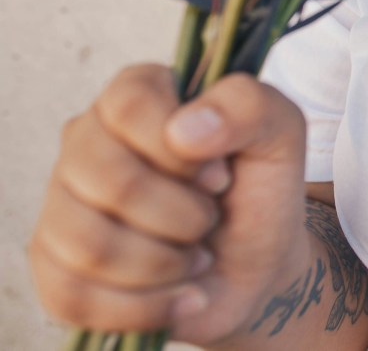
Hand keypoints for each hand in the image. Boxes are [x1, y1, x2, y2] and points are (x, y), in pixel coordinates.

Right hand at [30, 64, 310, 345]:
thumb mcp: (281, 134)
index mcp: (138, 94)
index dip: (180, 150)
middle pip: (109, 179)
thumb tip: (185, 129)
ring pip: (89, 243)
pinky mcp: (53, 265)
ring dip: (165, 263)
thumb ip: (249, 106)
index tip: (221, 175)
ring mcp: (62, 203)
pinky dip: (145, 306)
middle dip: (180, 214)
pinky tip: (180, 294)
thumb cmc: (260, 187)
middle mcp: (88, 140)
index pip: (129, 104)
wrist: (254, 264)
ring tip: (197, 256)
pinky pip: (75, 296)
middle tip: (210, 219)